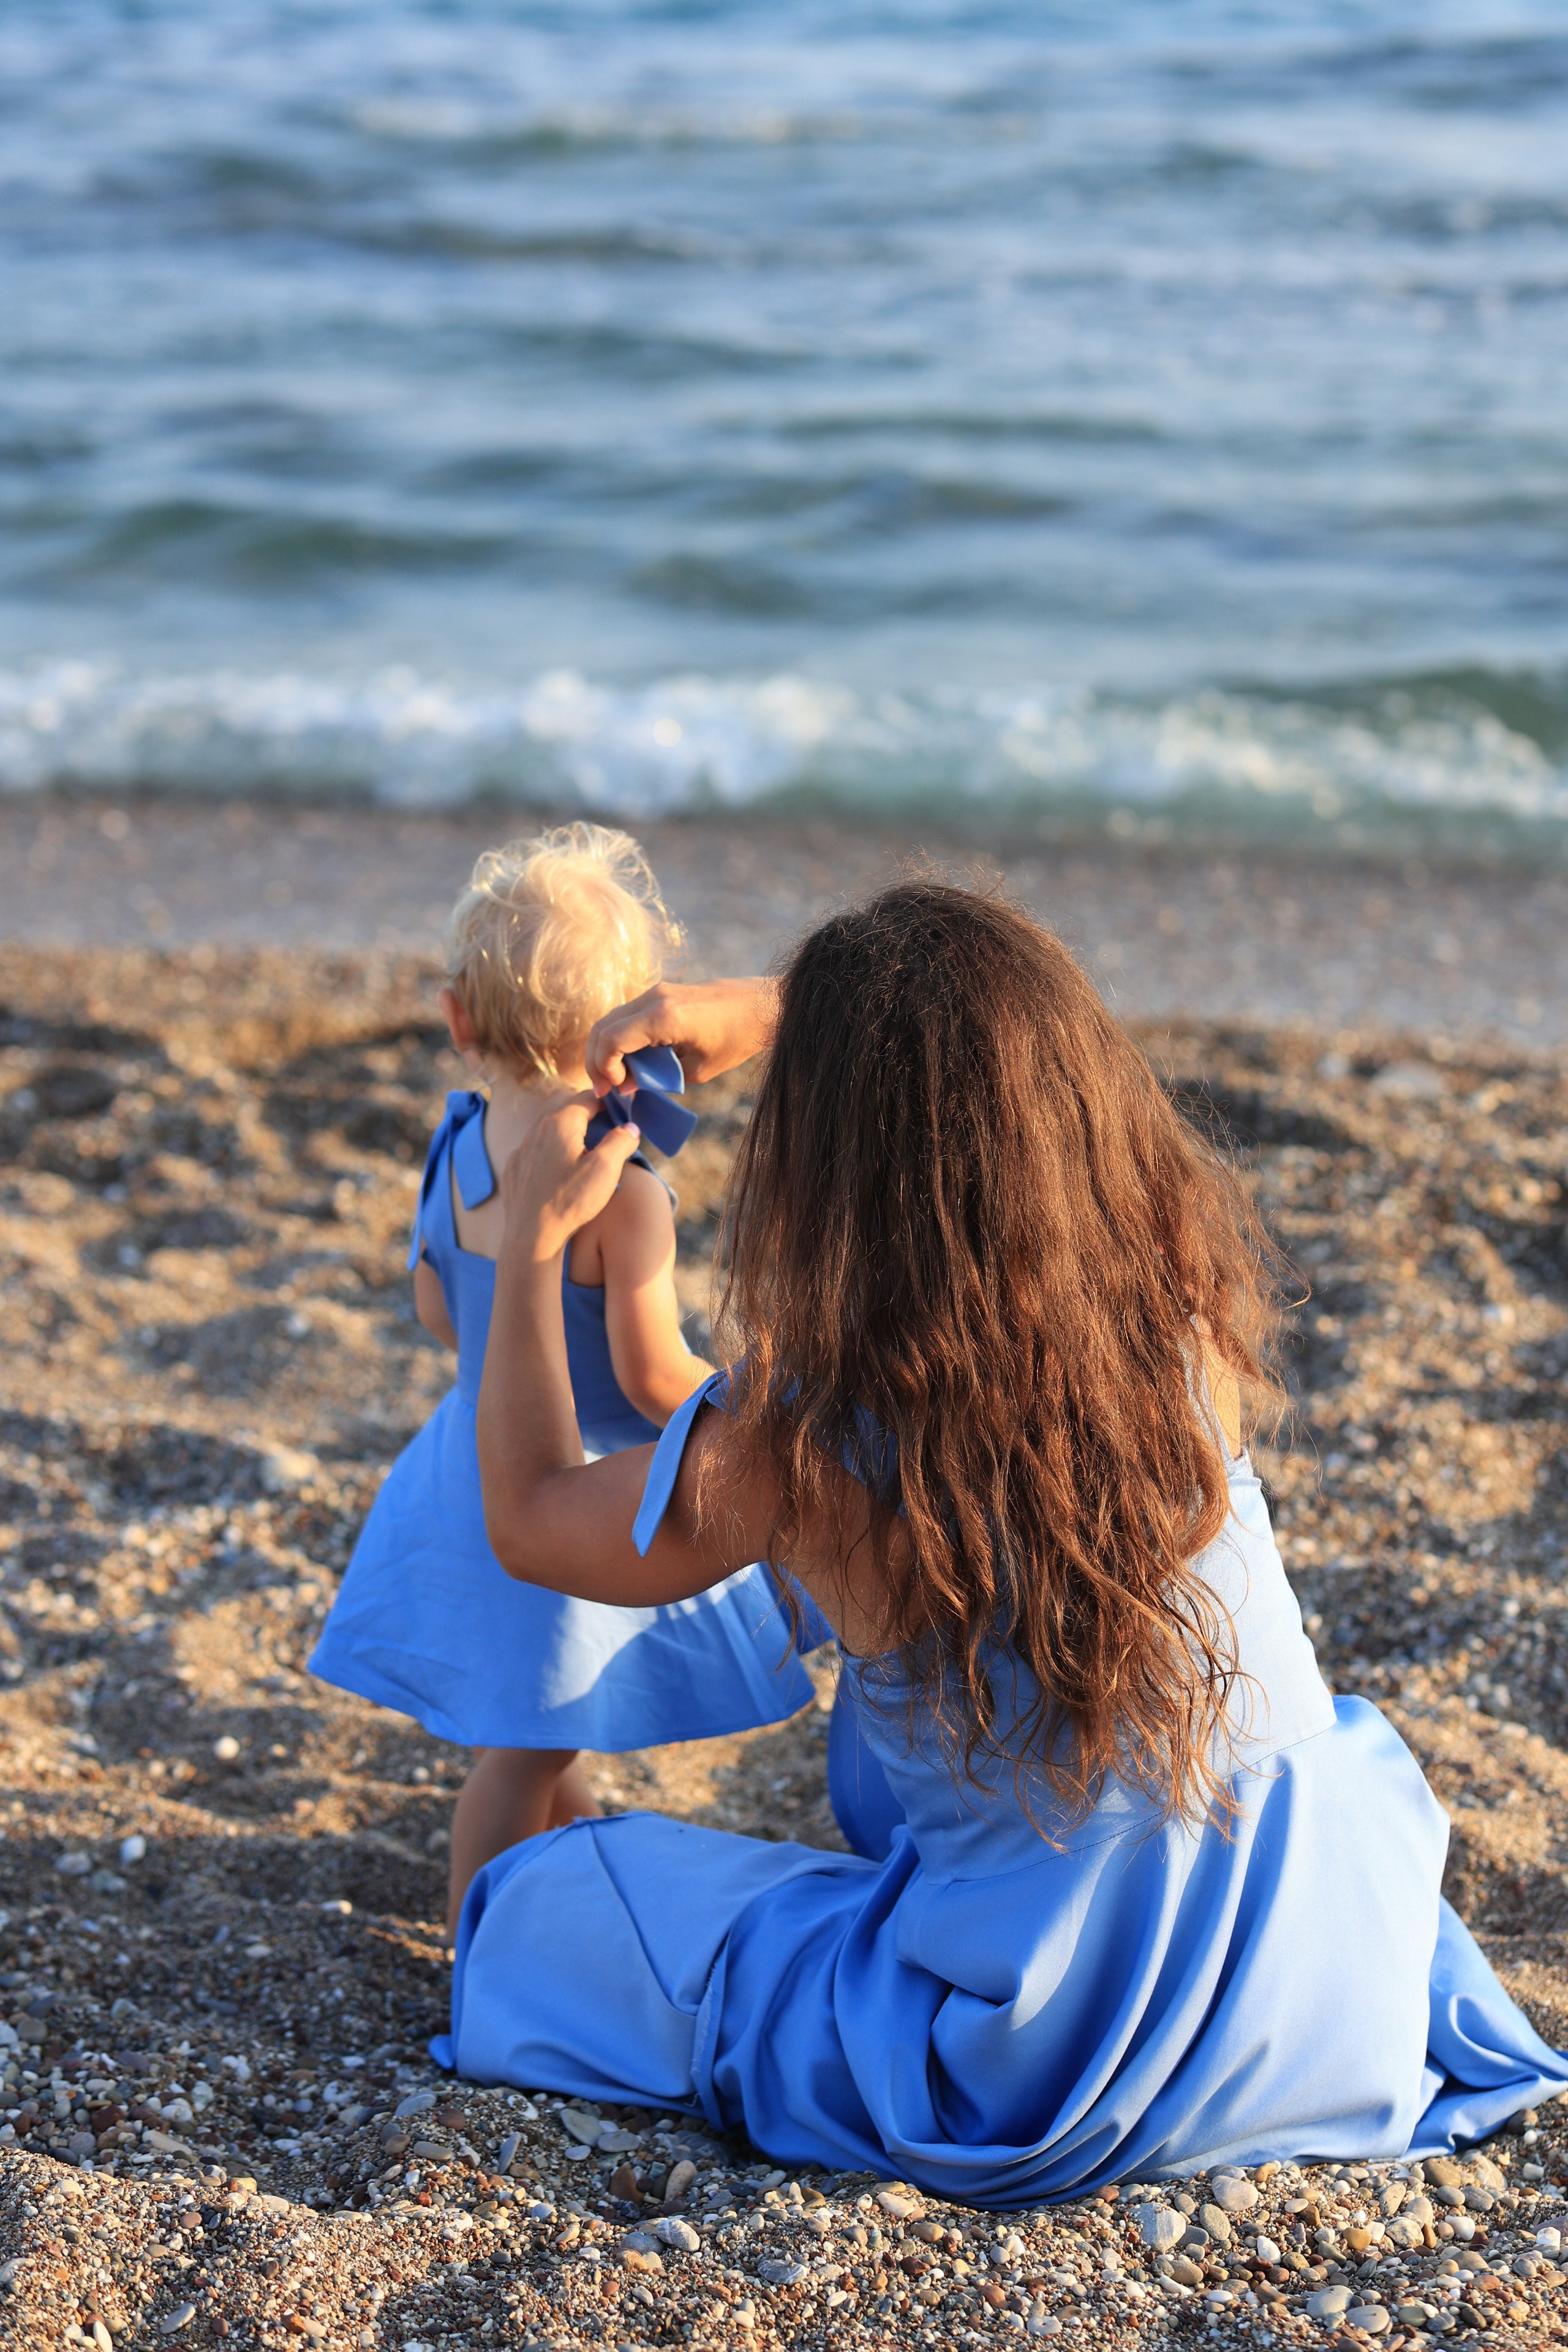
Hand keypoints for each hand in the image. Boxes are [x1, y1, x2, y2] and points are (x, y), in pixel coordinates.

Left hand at [497, 1094, 642, 1263]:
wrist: (531, 1235)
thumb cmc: (570, 1201)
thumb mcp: (605, 1169)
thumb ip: (620, 1142)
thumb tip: (629, 1128)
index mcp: (561, 1123)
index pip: (588, 1097)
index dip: (607, 1101)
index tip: (621, 1109)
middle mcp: (537, 1129)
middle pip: (562, 1102)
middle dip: (583, 1106)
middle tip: (601, 1121)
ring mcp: (522, 1148)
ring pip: (545, 1124)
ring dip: (564, 1127)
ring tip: (581, 1145)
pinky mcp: (514, 1167)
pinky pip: (533, 1146)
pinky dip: (548, 1147)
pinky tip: (557, 1167)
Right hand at [585, 976, 780, 1095]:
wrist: (761, 1005)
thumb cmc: (736, 1040)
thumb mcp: (697, 1070)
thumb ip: (656, 1077)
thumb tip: (626, 1085)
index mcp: (662, 1017)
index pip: (610, 1040)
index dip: (603, 1068)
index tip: (614, 1090)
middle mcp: (653, 998)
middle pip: (602, 1027)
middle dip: (597, 1060)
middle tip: (605, 1089)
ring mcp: (655, 992)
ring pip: (611, 1020)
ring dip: (606, 1049)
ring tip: (616, 1078)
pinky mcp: (660, 993)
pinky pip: (627, 1016)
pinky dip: (620, 1038)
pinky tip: (631, 1062)